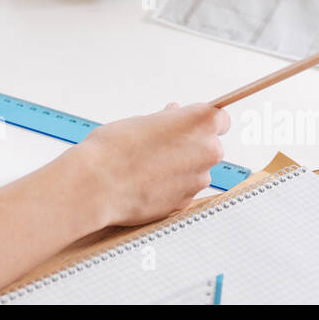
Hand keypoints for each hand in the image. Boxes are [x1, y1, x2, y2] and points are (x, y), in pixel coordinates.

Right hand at [75, 103, 230, 227]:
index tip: (190, 124)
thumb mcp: (143, 121)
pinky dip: (171, 186)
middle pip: (209, 146)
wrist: (97, 185)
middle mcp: (207, 152)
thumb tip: (175, 117)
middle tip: (161, 144)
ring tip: (148, 166)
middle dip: (191, 145)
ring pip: (196, 170)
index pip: (221, 119)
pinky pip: (184, 189)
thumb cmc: (115, 149)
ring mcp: (199, 180)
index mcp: (200, 123)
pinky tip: (147, 182)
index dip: (202, 122)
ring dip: (179, 168)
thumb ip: (169, 120)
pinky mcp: (186, 202)